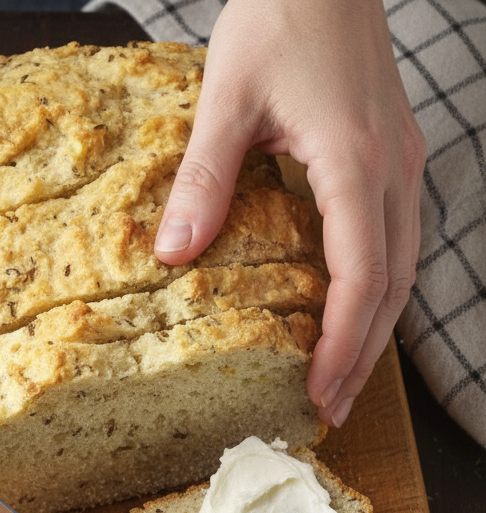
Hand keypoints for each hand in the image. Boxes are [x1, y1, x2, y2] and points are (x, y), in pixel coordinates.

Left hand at [154, 0, 425, 427]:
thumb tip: (173, 254)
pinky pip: (396, 239)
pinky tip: (349, 313)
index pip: (361, 276)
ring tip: (340, 378)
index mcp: (354, 161)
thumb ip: (204, 178)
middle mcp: (392, 170)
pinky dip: (376, 290)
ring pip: (403, 268)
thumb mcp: (227, 96)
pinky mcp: (394, 156)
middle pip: (392, 287)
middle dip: (362, 355)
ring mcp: (401, 163)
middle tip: (329, 409)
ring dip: (374, 329)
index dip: (343, 343)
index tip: (318, 391)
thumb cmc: (282, 12)